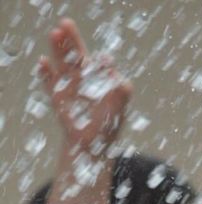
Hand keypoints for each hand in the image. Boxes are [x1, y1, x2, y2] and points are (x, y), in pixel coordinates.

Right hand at [38, 18, 130, 155]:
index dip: (101, 61)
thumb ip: (122, 92)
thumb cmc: (108, 125)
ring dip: (58, 47)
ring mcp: (68, 84)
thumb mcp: (119, 109)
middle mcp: (82, 76)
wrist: (92, 145)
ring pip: (61, 61)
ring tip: (55, 34)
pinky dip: (45, 71)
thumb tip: (118, 77)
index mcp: (98, 77)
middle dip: (72, 38)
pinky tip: (44, 62)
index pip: (99, 62)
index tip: (103, 61)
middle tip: (66, 23)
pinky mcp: (56, 95)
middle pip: (76, 53)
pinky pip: (48, 81)